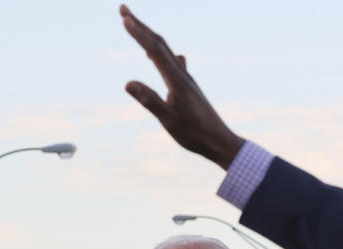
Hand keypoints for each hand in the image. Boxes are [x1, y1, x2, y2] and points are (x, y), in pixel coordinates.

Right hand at [120, 5, 244, 167]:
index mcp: (176, 79)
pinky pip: (172, 63)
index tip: (124, 18)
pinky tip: (165, 56)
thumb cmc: (195, 133)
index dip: (138, 33)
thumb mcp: (168, 119)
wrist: (219, 141)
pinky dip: (162, 53)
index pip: (154, 50)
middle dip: (140, 25)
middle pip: (159, 42)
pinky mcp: (188, 87)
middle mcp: (182, 74)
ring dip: (149, 36)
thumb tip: (128, 83)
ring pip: (165, 50)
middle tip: (123, 9)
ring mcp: (186, 79)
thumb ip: (149, 100)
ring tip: (136, 27)